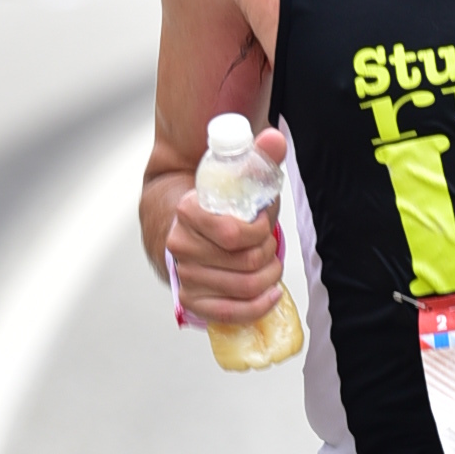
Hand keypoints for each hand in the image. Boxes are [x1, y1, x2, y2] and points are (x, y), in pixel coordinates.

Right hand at [164, 126, 287, 326]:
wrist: (180, 220)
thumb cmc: (214, 202)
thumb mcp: (235, 175)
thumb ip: (257, 156)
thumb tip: (274, 140)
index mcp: (187, 211)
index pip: (234, 233)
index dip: (260, 230)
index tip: (263, 222)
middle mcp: (181, 246)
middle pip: (246, 261)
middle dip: (269, 252)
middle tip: (269, 243)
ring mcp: (184, 275)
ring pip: (245, 287)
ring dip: (269, 276)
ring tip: (271, 264)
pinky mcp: (191, 300)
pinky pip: (230, 313)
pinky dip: (258, 306)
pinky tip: (271, 294)